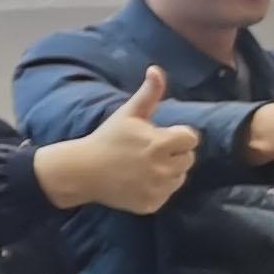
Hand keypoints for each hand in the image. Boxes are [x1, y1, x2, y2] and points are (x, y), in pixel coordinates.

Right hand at [35, 68, 201, 216]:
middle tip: (150, 152)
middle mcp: (161, 168)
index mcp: (159, 143)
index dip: (176, 136)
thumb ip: (148, 93)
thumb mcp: (128, 114)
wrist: (83, 171)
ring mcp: (156, 188)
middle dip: (174, 154)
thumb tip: (156, 69)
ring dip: (169, 172)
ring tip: (145, 167)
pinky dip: (157, 189)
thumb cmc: (107, 139)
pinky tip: (140, 181)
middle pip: (188, 159)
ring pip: (179, 178)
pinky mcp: (151, 204)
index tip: (159, 137)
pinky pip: (167, 194)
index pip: (190, 139)